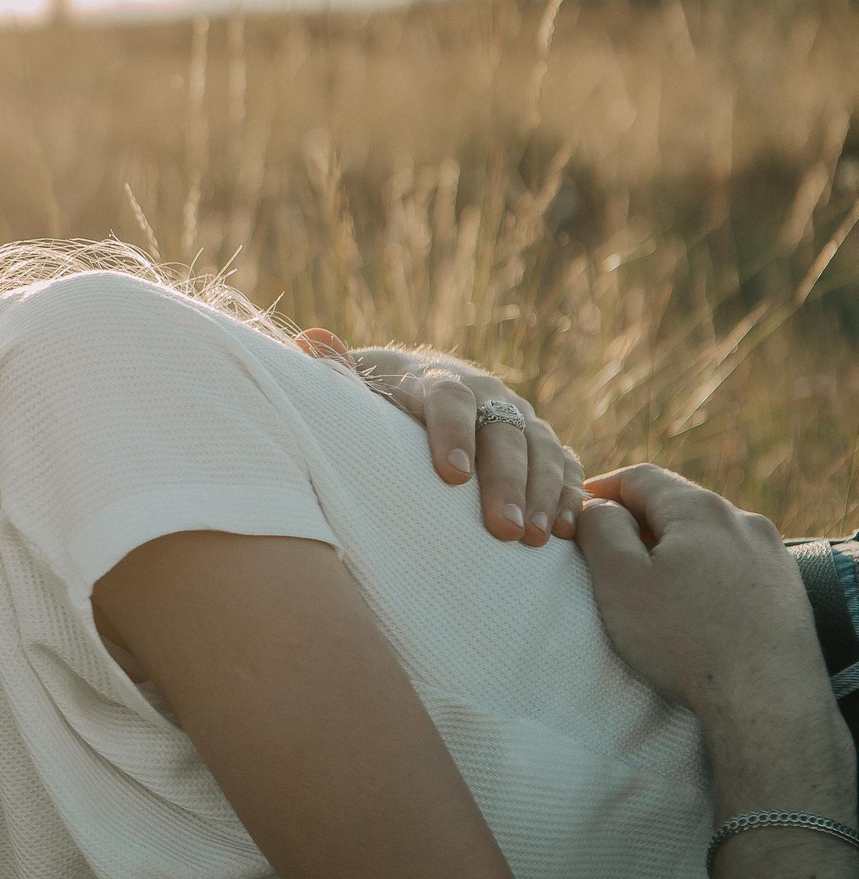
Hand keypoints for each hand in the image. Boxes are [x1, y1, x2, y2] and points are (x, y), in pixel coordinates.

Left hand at [296, 328, 582, 545]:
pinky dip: (568, 494)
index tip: (451, 475)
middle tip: (503, 529)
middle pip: (503, 432)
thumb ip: (334, 371)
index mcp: (434, 379)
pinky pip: (564, 465)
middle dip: (505, 481)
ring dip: (542, 493)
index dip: (452, 433)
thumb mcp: (351, 384)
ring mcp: (518, 417)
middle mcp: (485, 393)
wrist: (415, 389)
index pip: (448, 399)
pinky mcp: (539, 443)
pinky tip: (564, 532)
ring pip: (541, 449)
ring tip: (533, 537)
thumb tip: (310, 341)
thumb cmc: (373, 399)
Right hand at [575, 464, 835, 743]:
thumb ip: (600, 530)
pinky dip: (703, 572)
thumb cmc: (684, 638)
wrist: (764, 695)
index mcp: (699, 509)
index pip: (641, 477)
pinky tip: (691, 606)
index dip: (600, 488)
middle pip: (677, 504)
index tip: (575, 511)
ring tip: (647, 584)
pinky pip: (733, 563)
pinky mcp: (785, 585)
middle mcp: (742, 520)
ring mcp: (771, 552)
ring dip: (672, 548)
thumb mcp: (620, 580)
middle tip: (604, 552)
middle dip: (637, 521)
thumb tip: (597, 506)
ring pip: (707, 535)